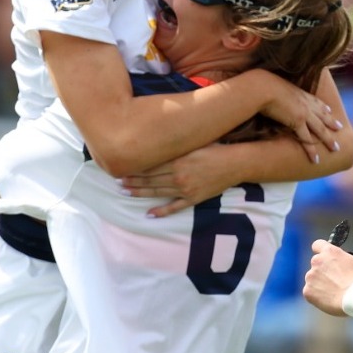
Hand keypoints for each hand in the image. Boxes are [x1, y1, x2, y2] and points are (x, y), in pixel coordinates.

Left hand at [118, 146, 234, 216]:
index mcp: (177, 160)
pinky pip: (175, 207)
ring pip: (157, 192)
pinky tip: (149, 214)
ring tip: (126, 192)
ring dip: (140, 193)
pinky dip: (162, 211)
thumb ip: (176, 143)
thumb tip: (156, 138)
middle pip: (150, 179)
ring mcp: (185, 189)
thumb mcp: (194, 142)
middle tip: (117, 182)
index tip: (121, 168)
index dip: (134, 168)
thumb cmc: (215, 148)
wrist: (235, 163)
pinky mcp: (194, 199)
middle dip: (132, 181)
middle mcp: (178, 175)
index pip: (150, 165)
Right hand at [259, 77, 341, 164]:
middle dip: (332, 123)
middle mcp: (305, 103)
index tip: (330, 111)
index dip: (323, 107)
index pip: (315, 101)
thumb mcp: (273, 85)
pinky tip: (316, 159)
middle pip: (322, 116)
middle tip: (340, 128)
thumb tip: (269, 92)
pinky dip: (311, 150)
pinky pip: (307, 139)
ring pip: (320, 129)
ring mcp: (304, 113)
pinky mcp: (298, 122)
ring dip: (328, 140)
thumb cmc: (262, 85)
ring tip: (336, 149)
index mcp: (300, 93)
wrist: (263, 87)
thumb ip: (276, 90)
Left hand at [303, 239, 352, 316]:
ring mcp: (310, 276)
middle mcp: (316, 261)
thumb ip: (340, 258)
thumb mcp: (352, 261)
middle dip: (322, 270)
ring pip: (312, 279)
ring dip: (319, 283)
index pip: (317, 245)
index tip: (324, 257)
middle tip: (333, 280)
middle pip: (316, 264)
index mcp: (329, 252)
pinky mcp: (307, 290)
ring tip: (333, 292)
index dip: (320, 251)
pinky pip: (310, 292)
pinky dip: (317, 296)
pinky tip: (328, 299)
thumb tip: (337, 263)